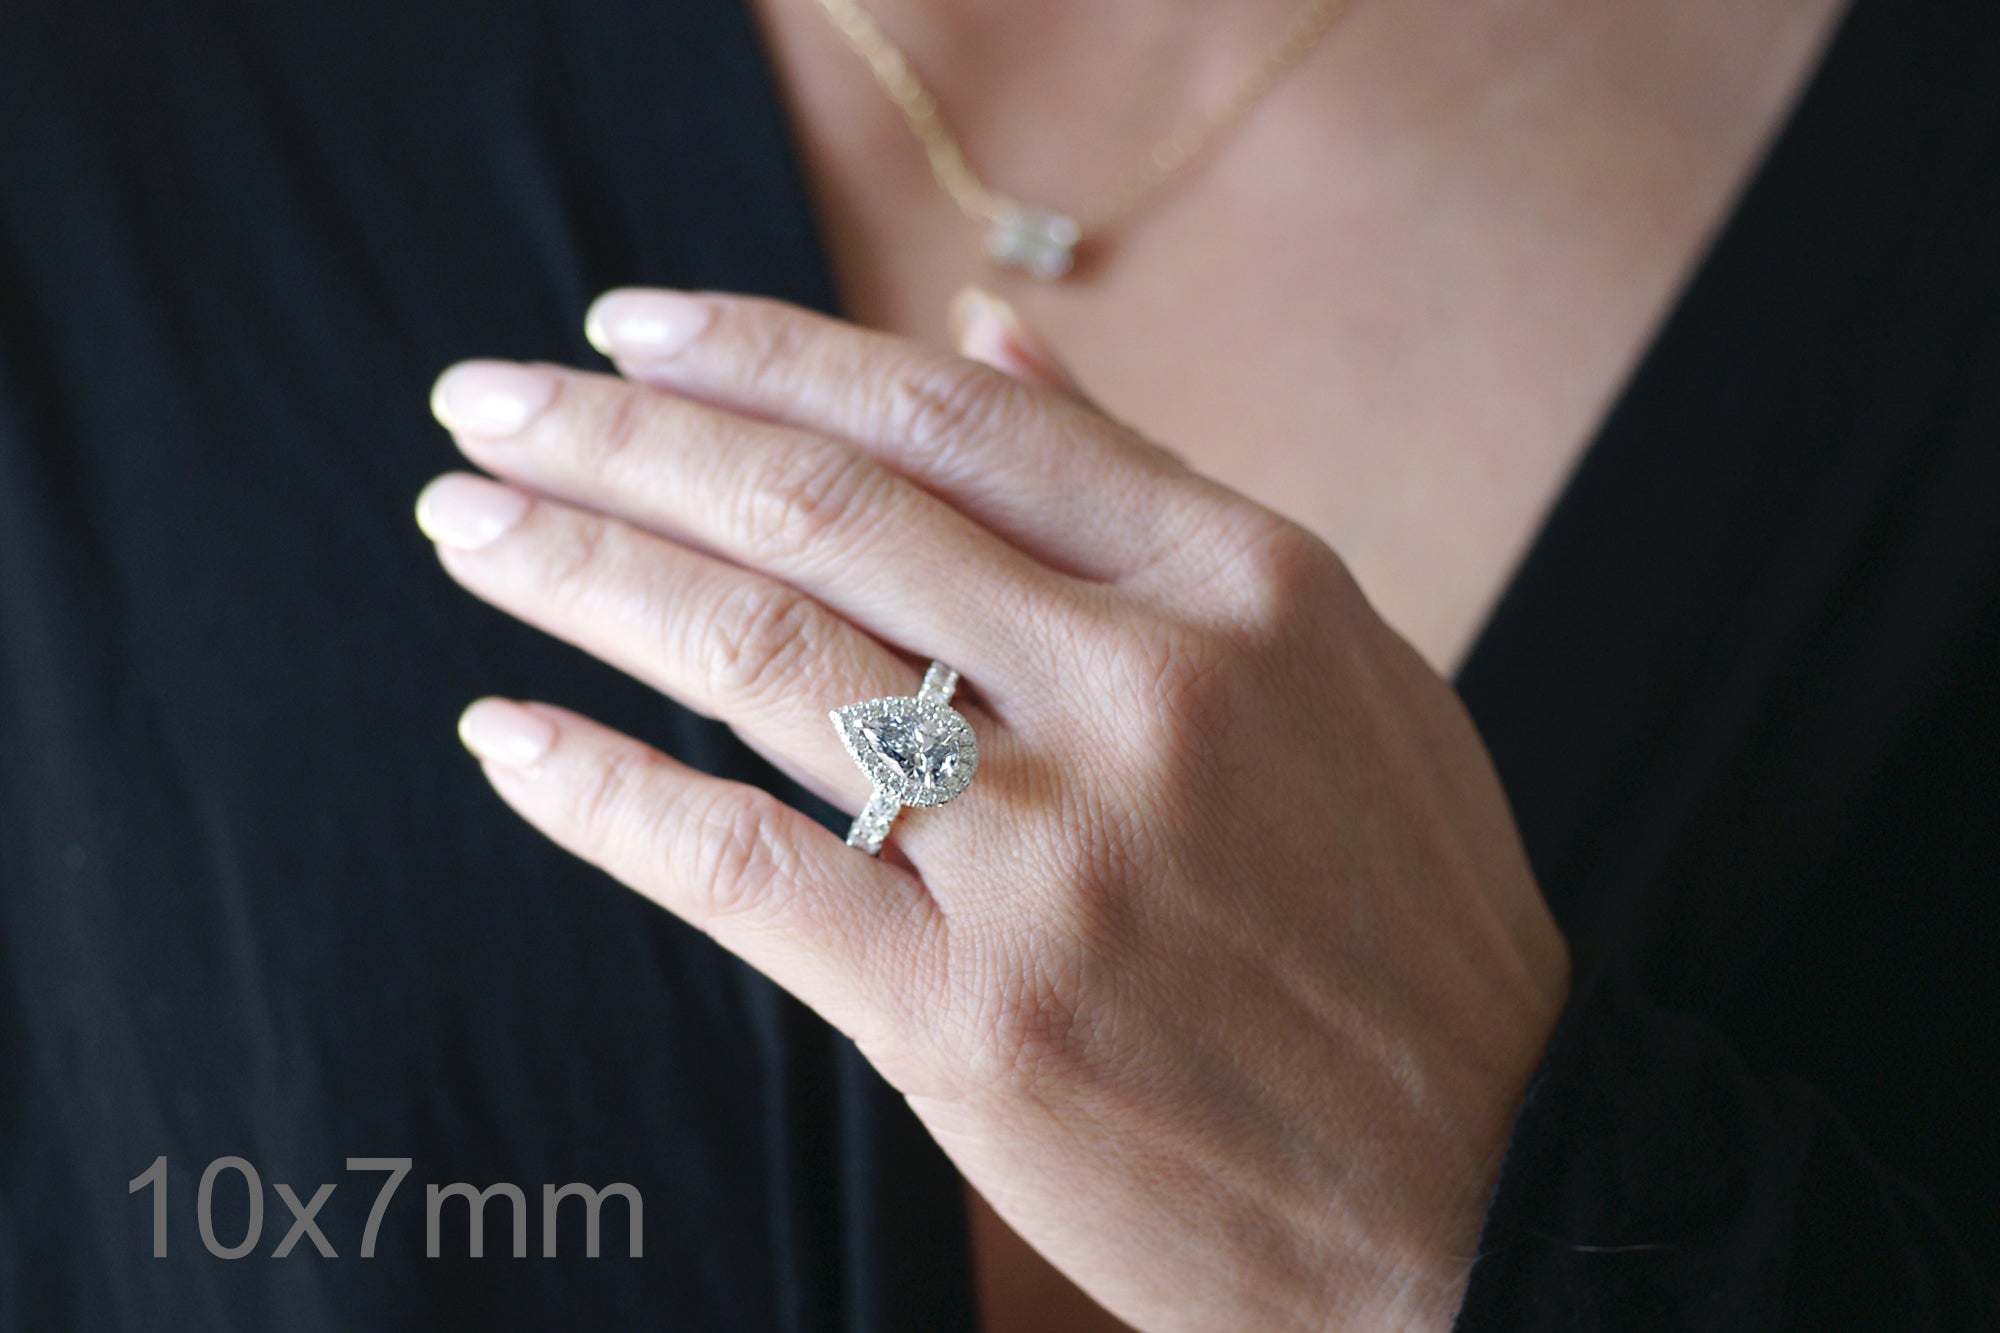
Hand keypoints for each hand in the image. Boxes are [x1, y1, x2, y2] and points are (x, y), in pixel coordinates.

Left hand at [417, 286, 1569, 1330]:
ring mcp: (1060, 854)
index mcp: (1243, 585)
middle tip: (484, 404)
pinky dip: (605, 792)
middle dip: (623, 440)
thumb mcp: (1331, 658)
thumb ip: (1149, 490)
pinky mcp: (979, 1015)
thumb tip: (989, 329)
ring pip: (761, 657)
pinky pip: (747, 867)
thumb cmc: (1405, 915)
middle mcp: (1148, 689)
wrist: (1484, 1179)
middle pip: (825, 510)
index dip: (765, 353)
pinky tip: (507, 736)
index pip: (952, 417)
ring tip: (467, 527)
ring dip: (583, 574)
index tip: (632, 331)